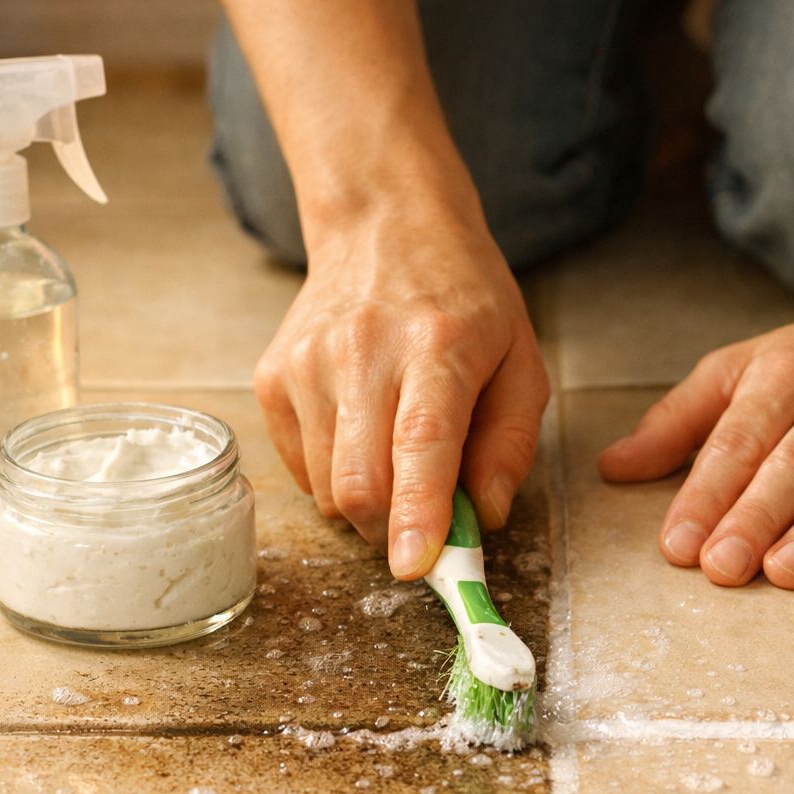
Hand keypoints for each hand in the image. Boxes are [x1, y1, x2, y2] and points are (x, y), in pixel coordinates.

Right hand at [254, 197, 548, 578]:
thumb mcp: (521, 361)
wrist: (385, 226)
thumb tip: (485, 517)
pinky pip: (301, 470)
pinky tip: (362, 435)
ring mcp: (307, 363)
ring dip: (368, 505)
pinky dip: (335, 477)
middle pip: (360, 484)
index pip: (421, 441)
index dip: (418, 512)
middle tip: (427, 522)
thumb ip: (510, 444)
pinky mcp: (272, 376)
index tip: (415, 566)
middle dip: (395, 531)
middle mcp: (363, 351)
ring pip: (327, 490)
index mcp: (438, 345)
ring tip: (397, 457)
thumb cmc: (465, 301)